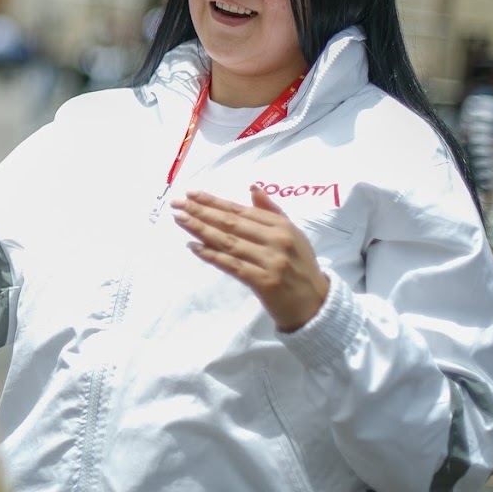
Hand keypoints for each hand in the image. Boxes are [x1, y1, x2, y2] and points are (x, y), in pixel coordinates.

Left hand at [171, 187, 329, 331]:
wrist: (316, 304)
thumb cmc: (300, 266)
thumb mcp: (293, 234)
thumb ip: (271, 211)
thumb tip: (252, 188)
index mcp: (281, 225)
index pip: (240, 210)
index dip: (214, 201)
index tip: (191, 194)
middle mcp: (276, 240)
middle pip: (231, 223)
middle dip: (201, 212)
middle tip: (176, 203)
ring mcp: (269, 261)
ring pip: (228, 242)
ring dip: (201, 229)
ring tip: (180, 219)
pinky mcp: (263, 282)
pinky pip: (232, 265)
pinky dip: (212, 255)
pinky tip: (194, 247)